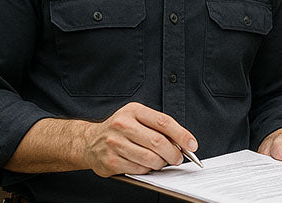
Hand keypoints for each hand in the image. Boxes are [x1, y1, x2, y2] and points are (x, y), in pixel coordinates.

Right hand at [83, 102, 197, 176]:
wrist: (89, 141)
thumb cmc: (120, 129)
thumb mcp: (137, 117)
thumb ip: (158, 126)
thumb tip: (182, 141)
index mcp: (133, 111)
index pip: (164, 122)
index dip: (182, 135)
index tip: (192, 145)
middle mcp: (123, 125)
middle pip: (158, 142)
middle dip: (173, 153)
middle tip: (178, 158)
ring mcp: (115, 143)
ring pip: (149, 158)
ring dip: (161, 163)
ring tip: (162, 162)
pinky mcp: (110, 161)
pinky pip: (138, 169)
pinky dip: (147, 170)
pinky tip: (146, 166)